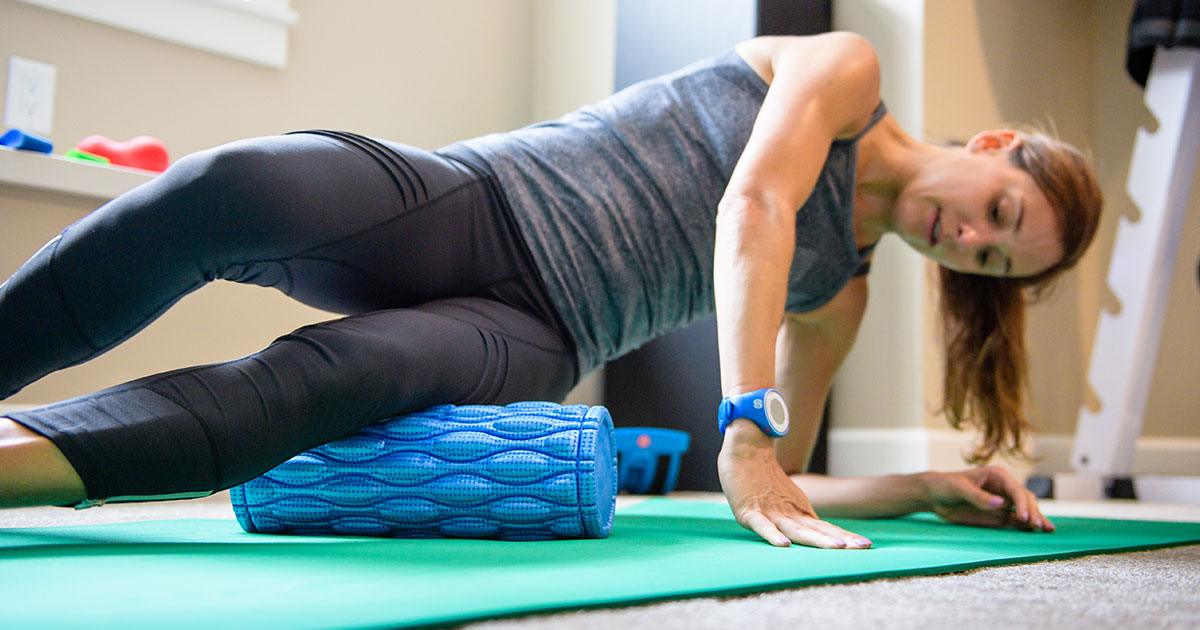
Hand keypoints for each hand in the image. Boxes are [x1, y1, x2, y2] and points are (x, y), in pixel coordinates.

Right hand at [718, 437, 871, 548]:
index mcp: (798, 510)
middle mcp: (788, 513)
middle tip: (863, 547)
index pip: (825, 527)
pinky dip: (773, 535)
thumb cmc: (763, 475)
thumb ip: (800, 516)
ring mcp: (770, 512)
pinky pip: (762, 526)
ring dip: (817, 540)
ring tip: (837, 548)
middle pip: (816, 530)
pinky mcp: (749, 512)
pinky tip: (784, 545)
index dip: (844, 536)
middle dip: (839, 540)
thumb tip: (818, 532)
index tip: (867, 545)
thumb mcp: (787, 497)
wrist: (745, 448)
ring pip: (796, 530)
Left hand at [918, 466, 1054, 531]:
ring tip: (1047, 530)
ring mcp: (1003, 502)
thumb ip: (979, 497)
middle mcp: (1004, 488)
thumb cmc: (946, 486)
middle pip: (1025, 500)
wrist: (934, 495)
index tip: (1025, 518)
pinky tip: (1038, 532)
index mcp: (998, 476)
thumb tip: (1002, 504)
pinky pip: (1017, 521)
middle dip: (1033, 512)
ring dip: (1036, 519)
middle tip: (1037, 526)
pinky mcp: (999, 515)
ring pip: (1025, 511)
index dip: (1022, 504)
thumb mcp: (960, 490)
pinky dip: (1027, 526)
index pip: (1016, 490)